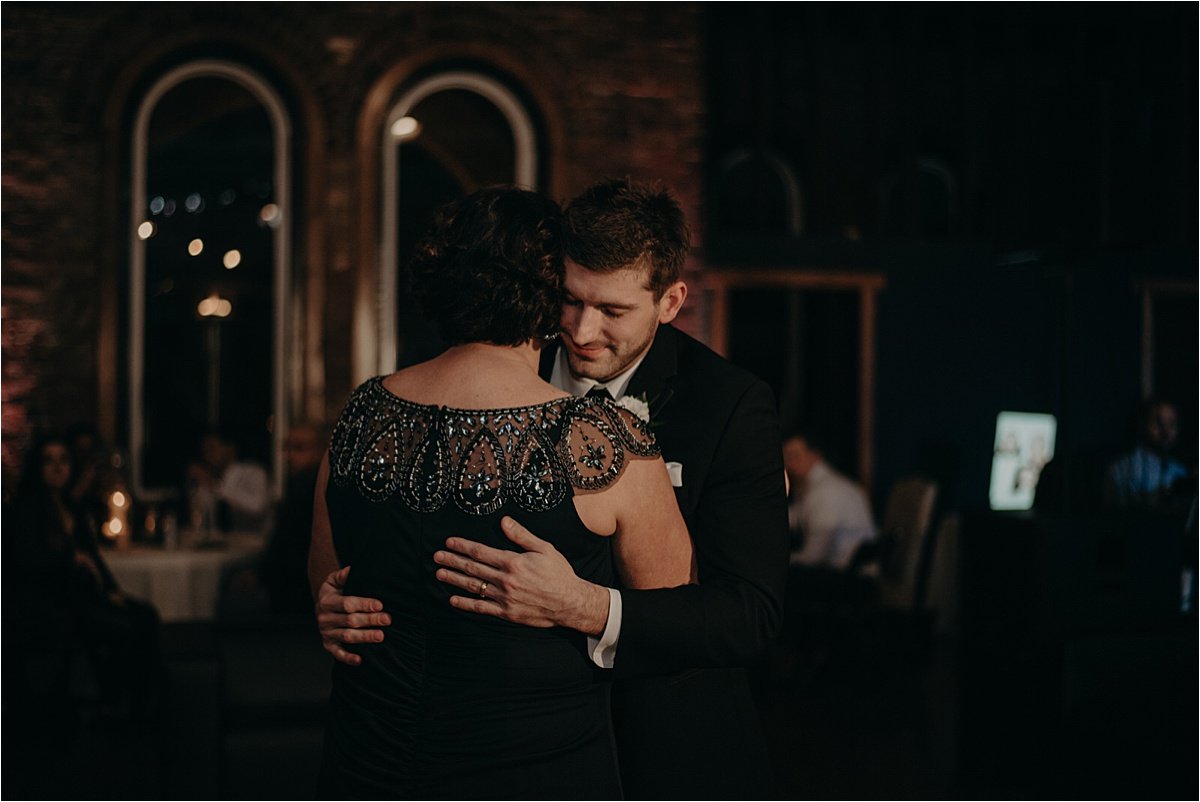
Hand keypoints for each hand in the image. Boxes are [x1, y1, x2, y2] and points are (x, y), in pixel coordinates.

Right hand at [315, 566, 390, 665]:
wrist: (320, 606)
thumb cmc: (333, 592)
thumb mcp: (333, 580)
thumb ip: (343, 575)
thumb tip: (352, 569)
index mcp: (327, 601)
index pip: (348, 604)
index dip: (364, 604)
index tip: (379, 605)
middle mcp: (325, 618)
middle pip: (350, 621)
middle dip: (370, 620)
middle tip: (387, 619)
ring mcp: (326, 633)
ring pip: (347, 636)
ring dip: (364, 637)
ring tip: (380, 636)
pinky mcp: (328, 644)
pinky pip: (337, 653)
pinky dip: (348, 658)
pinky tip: (361, 659)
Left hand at [434, 516, 609, 634]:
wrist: (570, 602)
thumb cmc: (559, 573)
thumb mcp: (544, 548)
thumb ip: (521, 535)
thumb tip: (503, 521)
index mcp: (512, 562)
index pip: (481, 552)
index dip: (463, 546)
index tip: (449, 542)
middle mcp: (505, 580)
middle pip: (473, 568)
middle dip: (453, 561)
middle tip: (437, 556)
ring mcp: (504, 598)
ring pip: (473, 587)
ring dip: (454, 579)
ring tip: (440, 573)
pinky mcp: (507, 613)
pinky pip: (481, 608)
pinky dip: (466, 604)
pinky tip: (453, 599)